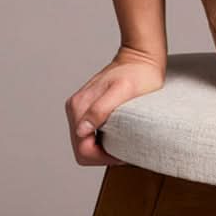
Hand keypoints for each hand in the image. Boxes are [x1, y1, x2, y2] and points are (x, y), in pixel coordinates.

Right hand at [65, 46, 165, 165]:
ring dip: (102, 149)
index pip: (83, 149)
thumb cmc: (138, 73)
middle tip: (125, 150)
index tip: (123, 152)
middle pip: (81, 149)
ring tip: (123, 143)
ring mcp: (80, 109)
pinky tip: (118, 135)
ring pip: (84, 143)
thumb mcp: (122, 91)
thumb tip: (82, 130)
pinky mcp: (88, 109)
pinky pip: (90, 134)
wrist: (140, 58)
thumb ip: (100, 109)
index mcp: (80, 107)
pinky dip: (102, 140)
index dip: (102, 157)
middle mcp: (75, 109)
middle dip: (101, 155)